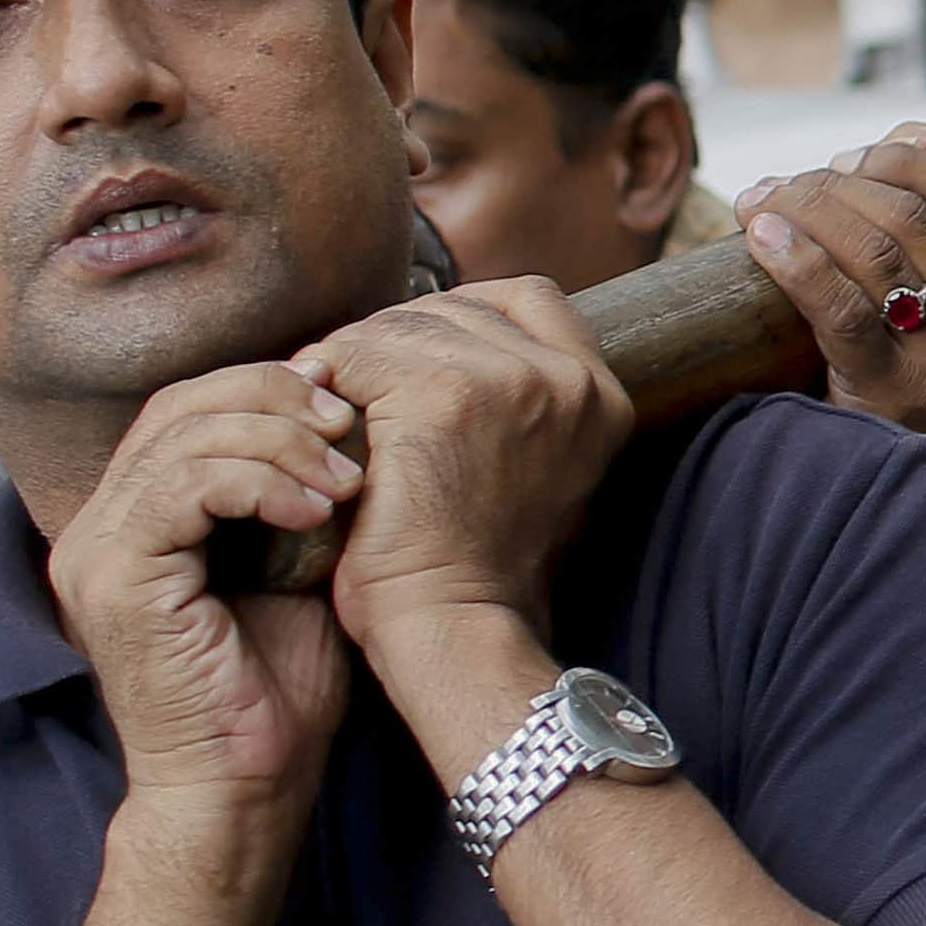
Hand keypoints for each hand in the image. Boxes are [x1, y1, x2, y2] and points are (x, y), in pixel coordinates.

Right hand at [46, 366, 365, 837]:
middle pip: (181, 406)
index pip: (188, 407)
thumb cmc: (278, 691)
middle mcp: (100, 525)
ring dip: (281, 442)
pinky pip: (181, 488)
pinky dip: (258, 483)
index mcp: (136, 517)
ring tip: (346, 479)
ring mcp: (96, 550)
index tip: (347, 406)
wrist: (246, 784)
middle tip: (350, 424)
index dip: (267, 388)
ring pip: (185, 437)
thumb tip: (348, 422)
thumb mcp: (298, 567)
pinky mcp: (113, 579)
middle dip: (277, 399)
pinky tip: (315, 511)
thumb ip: (300, 495)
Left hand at [293, 281, 628, 663]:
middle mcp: (569, 378)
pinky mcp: (443, 396)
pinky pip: (360, 353)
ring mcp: (512, 380)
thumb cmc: (474, 564)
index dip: (461, 316)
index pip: (529, 299)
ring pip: (403, 324)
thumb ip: (517, 401)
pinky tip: (323, 425)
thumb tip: (433, 339)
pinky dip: (329, 380)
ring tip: (330, 406)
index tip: (411, 358)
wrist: (453, 626)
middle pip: (459, 306)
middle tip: (348, 384)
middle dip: (394, 338)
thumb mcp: (530, 468)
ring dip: (355, 359)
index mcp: (602, 396)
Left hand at [747, 137, 925, 574]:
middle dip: (840, 180)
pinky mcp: (893, 394)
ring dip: (808, 209)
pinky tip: (761, 236)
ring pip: (875, 249)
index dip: (905, 159)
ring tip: (761, 202)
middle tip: (788, 182)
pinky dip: (797, 261)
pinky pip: (841, 307)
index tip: (850, 157)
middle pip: (913, 213)